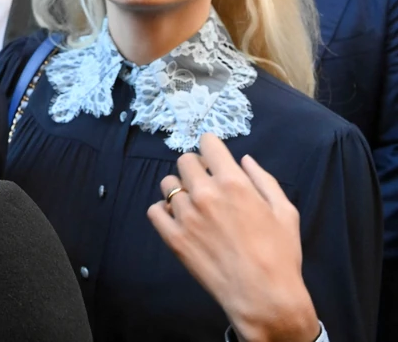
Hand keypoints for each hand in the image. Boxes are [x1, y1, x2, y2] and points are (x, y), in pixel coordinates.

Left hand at [147, 134, 320, 341]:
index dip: (211, 146)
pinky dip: (164, 212)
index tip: (213, 156)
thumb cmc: (280, 254)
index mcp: (233, 182)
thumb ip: (263, 179)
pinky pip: (154, 211)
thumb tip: (244, 159)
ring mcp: (186, 216)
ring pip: (168, 184)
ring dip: (179, 189)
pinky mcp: (174, 237)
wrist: (264, 296)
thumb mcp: (285, 211)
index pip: (208, 143)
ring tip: (193, 205)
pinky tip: (178, 220)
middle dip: (196, 167)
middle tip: (205, 182)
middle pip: (185, 161)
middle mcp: (205, 193)